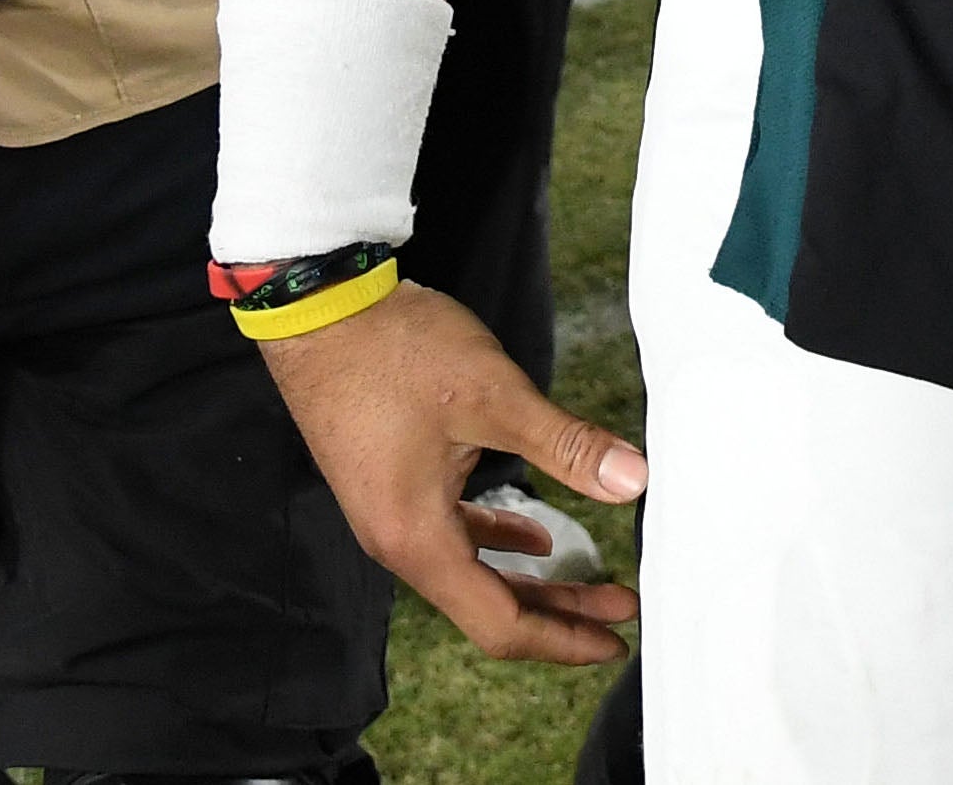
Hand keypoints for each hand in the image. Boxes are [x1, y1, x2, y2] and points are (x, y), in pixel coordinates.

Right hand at [260, 275, 645, 663]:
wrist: (317, 310)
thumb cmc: (396, 350)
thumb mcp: (495, 394)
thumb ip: (567, 445)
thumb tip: (634, 480)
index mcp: (417, 538)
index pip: (500, 623)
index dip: (564, 639)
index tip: (617, 643)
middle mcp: (397, 543)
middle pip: (488, 608)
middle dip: (559, 615)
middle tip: (620, 610)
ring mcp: (388, 516)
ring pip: (472, 574)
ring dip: (533, 582)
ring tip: (590, 580)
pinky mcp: (388, 487)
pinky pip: (451, 538)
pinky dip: (497, 543)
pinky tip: (534, 534)